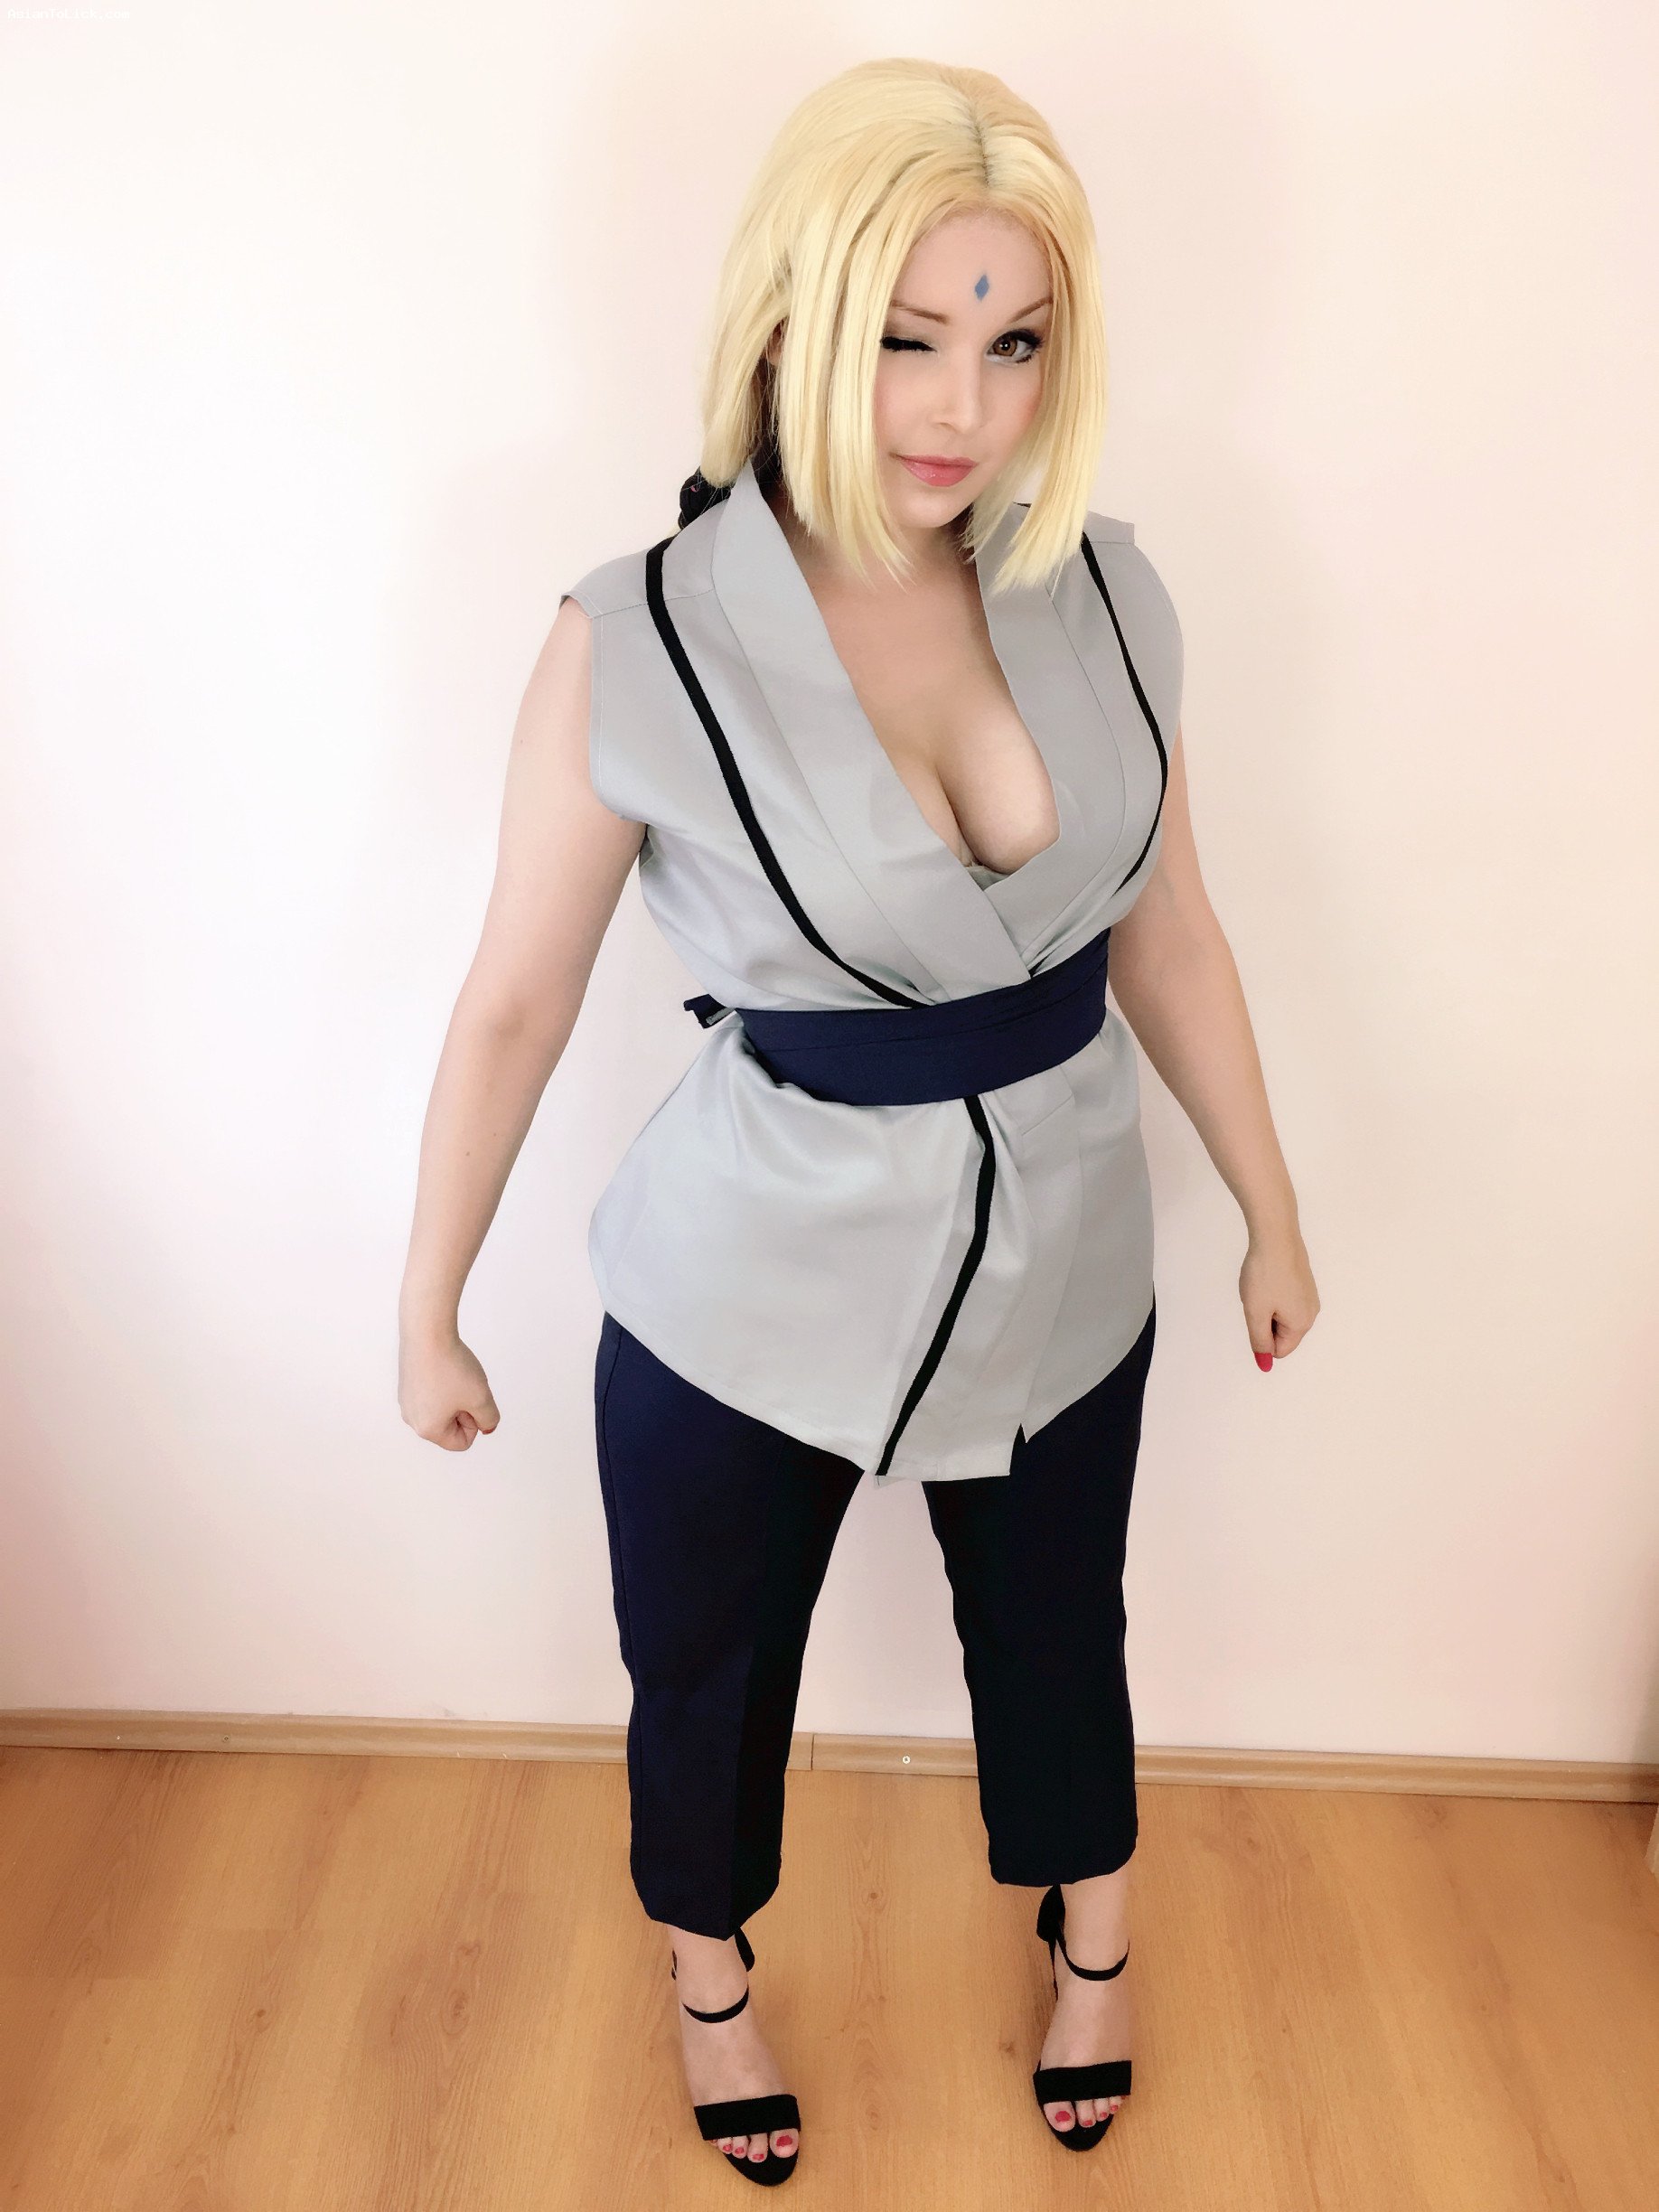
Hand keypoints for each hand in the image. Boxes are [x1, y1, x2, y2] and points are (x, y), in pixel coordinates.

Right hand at [399, 1325, 500, 1448]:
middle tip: (463, 1385)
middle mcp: (412, 1419)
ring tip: (453, 1374)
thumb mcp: (481, 1398)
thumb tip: (485, 1427)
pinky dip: (442, 1383)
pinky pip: (431, 1394)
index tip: (471, 1399)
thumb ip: (489, 1419)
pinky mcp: (406, 1383)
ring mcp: (406, 1401)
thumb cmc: (451, 1367)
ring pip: (441, 1408)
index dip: (474, 1422)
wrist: (427, 1333)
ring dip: (454, 1395)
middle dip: (463, 1408)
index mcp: (427, 1430)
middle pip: (450, 1426)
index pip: (462, 1442)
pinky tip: (443, 1366)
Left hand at [1239, 1225, 1318, 1369]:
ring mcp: (1309, 1296)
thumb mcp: (1256, 1314)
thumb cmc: (1265, 1274)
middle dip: (1264, 1321)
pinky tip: (1267, 1278)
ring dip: (1267, 1307)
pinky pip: (1285, 1299)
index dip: (1261, 1338)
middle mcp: (1311, 1313)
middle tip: (1257, 1300)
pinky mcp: (1304, 1282)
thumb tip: (1265, 1365)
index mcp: (1302, 1324)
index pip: (1279, 1350)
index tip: (1255, 1315)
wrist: (1275, 1236)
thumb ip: (1260, 1341)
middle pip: (1282, 1333)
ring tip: (1261, 1287)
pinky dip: (1272, 1294)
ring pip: (1281, 1315)